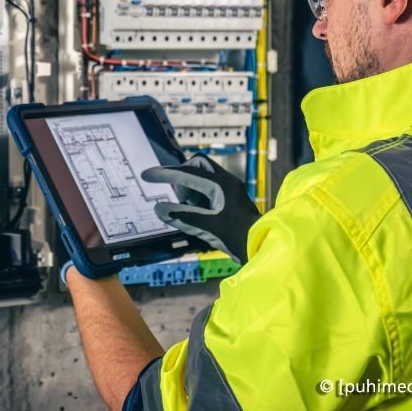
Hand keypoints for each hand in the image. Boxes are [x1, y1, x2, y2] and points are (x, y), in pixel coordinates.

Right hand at [142, 154, 260, 263]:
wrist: (263, 246)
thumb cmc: (240, 237)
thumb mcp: (208, 227)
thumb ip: (183, 216)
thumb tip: (160, 209)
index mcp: (221, 184)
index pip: (187, 173)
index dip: (165, 174)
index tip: (147, 175)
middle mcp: (226, 182)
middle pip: (197, 165)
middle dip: (182, 176)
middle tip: (177, 195)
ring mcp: (229, 190)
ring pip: (202, 177)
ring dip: (190, 189)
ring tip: (187, 209)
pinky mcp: (230, 200)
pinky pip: (208, 189)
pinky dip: (197, 197)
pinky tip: (196, 213)